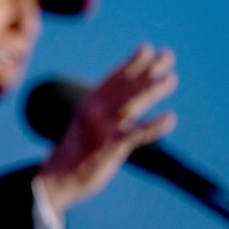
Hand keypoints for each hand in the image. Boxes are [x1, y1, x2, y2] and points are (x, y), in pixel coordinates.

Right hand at [36, 43, 177, 214]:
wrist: (56, 179)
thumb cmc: (74, 155)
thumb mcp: (85, 126)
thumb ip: (102, 113)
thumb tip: (122, 103)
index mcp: (88, 104)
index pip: (113, 78)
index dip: (131, 63)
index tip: (147, 48)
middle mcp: (94, 111)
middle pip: (126, 86)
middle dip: (148, 70)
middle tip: (167, 55)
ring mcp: (101, 128)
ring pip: (131, 104)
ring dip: (152, 90)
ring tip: (171, 79)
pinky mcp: (109, 146)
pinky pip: (136, 134)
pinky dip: (154, 126)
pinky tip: (170, 118)